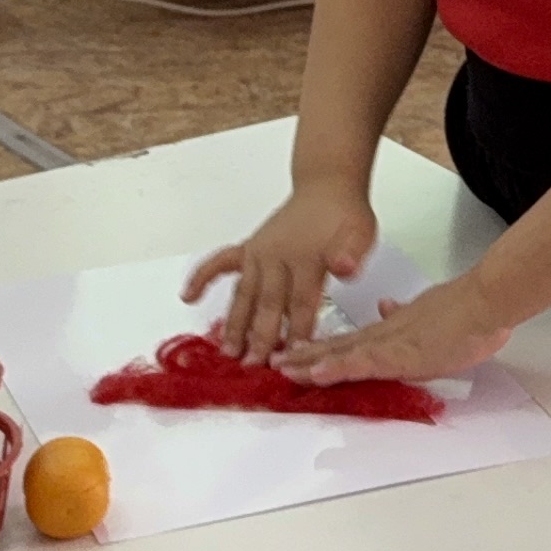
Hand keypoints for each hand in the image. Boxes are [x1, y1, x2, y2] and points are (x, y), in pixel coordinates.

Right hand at [182, 185, 378, 363]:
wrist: (327, 186)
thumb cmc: (344, 214)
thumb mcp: (360, 232)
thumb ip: (352, 253)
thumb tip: (345, 268)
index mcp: (306, 258)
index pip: (301, 302)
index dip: (298, 331)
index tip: (295, 357)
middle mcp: (277, 257)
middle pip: (268, 303)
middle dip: (260, 336)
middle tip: (254, 364)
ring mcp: (259, 253)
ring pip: (244, 293)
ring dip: (234, 322)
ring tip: (227, 350)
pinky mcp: (249, 248)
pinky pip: (220, 263)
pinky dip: (202, 278)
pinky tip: (189, 297)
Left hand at [276, 275, 515, 385]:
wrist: (484, 302)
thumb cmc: (465, 311)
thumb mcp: (427, 313)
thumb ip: (403, 314)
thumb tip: (387, 308)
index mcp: (390, 331)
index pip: (348, 342)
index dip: (320, 348)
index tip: (295, 354)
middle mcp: (383, 336)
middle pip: (337, 348)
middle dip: (304, 357)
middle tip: (273, 365)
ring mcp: (389, 345)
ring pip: (341, 355)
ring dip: (310, 362)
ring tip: (282, 370)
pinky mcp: (400, 353)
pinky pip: (363, 363)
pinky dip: (338, 367)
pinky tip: (317, 372)